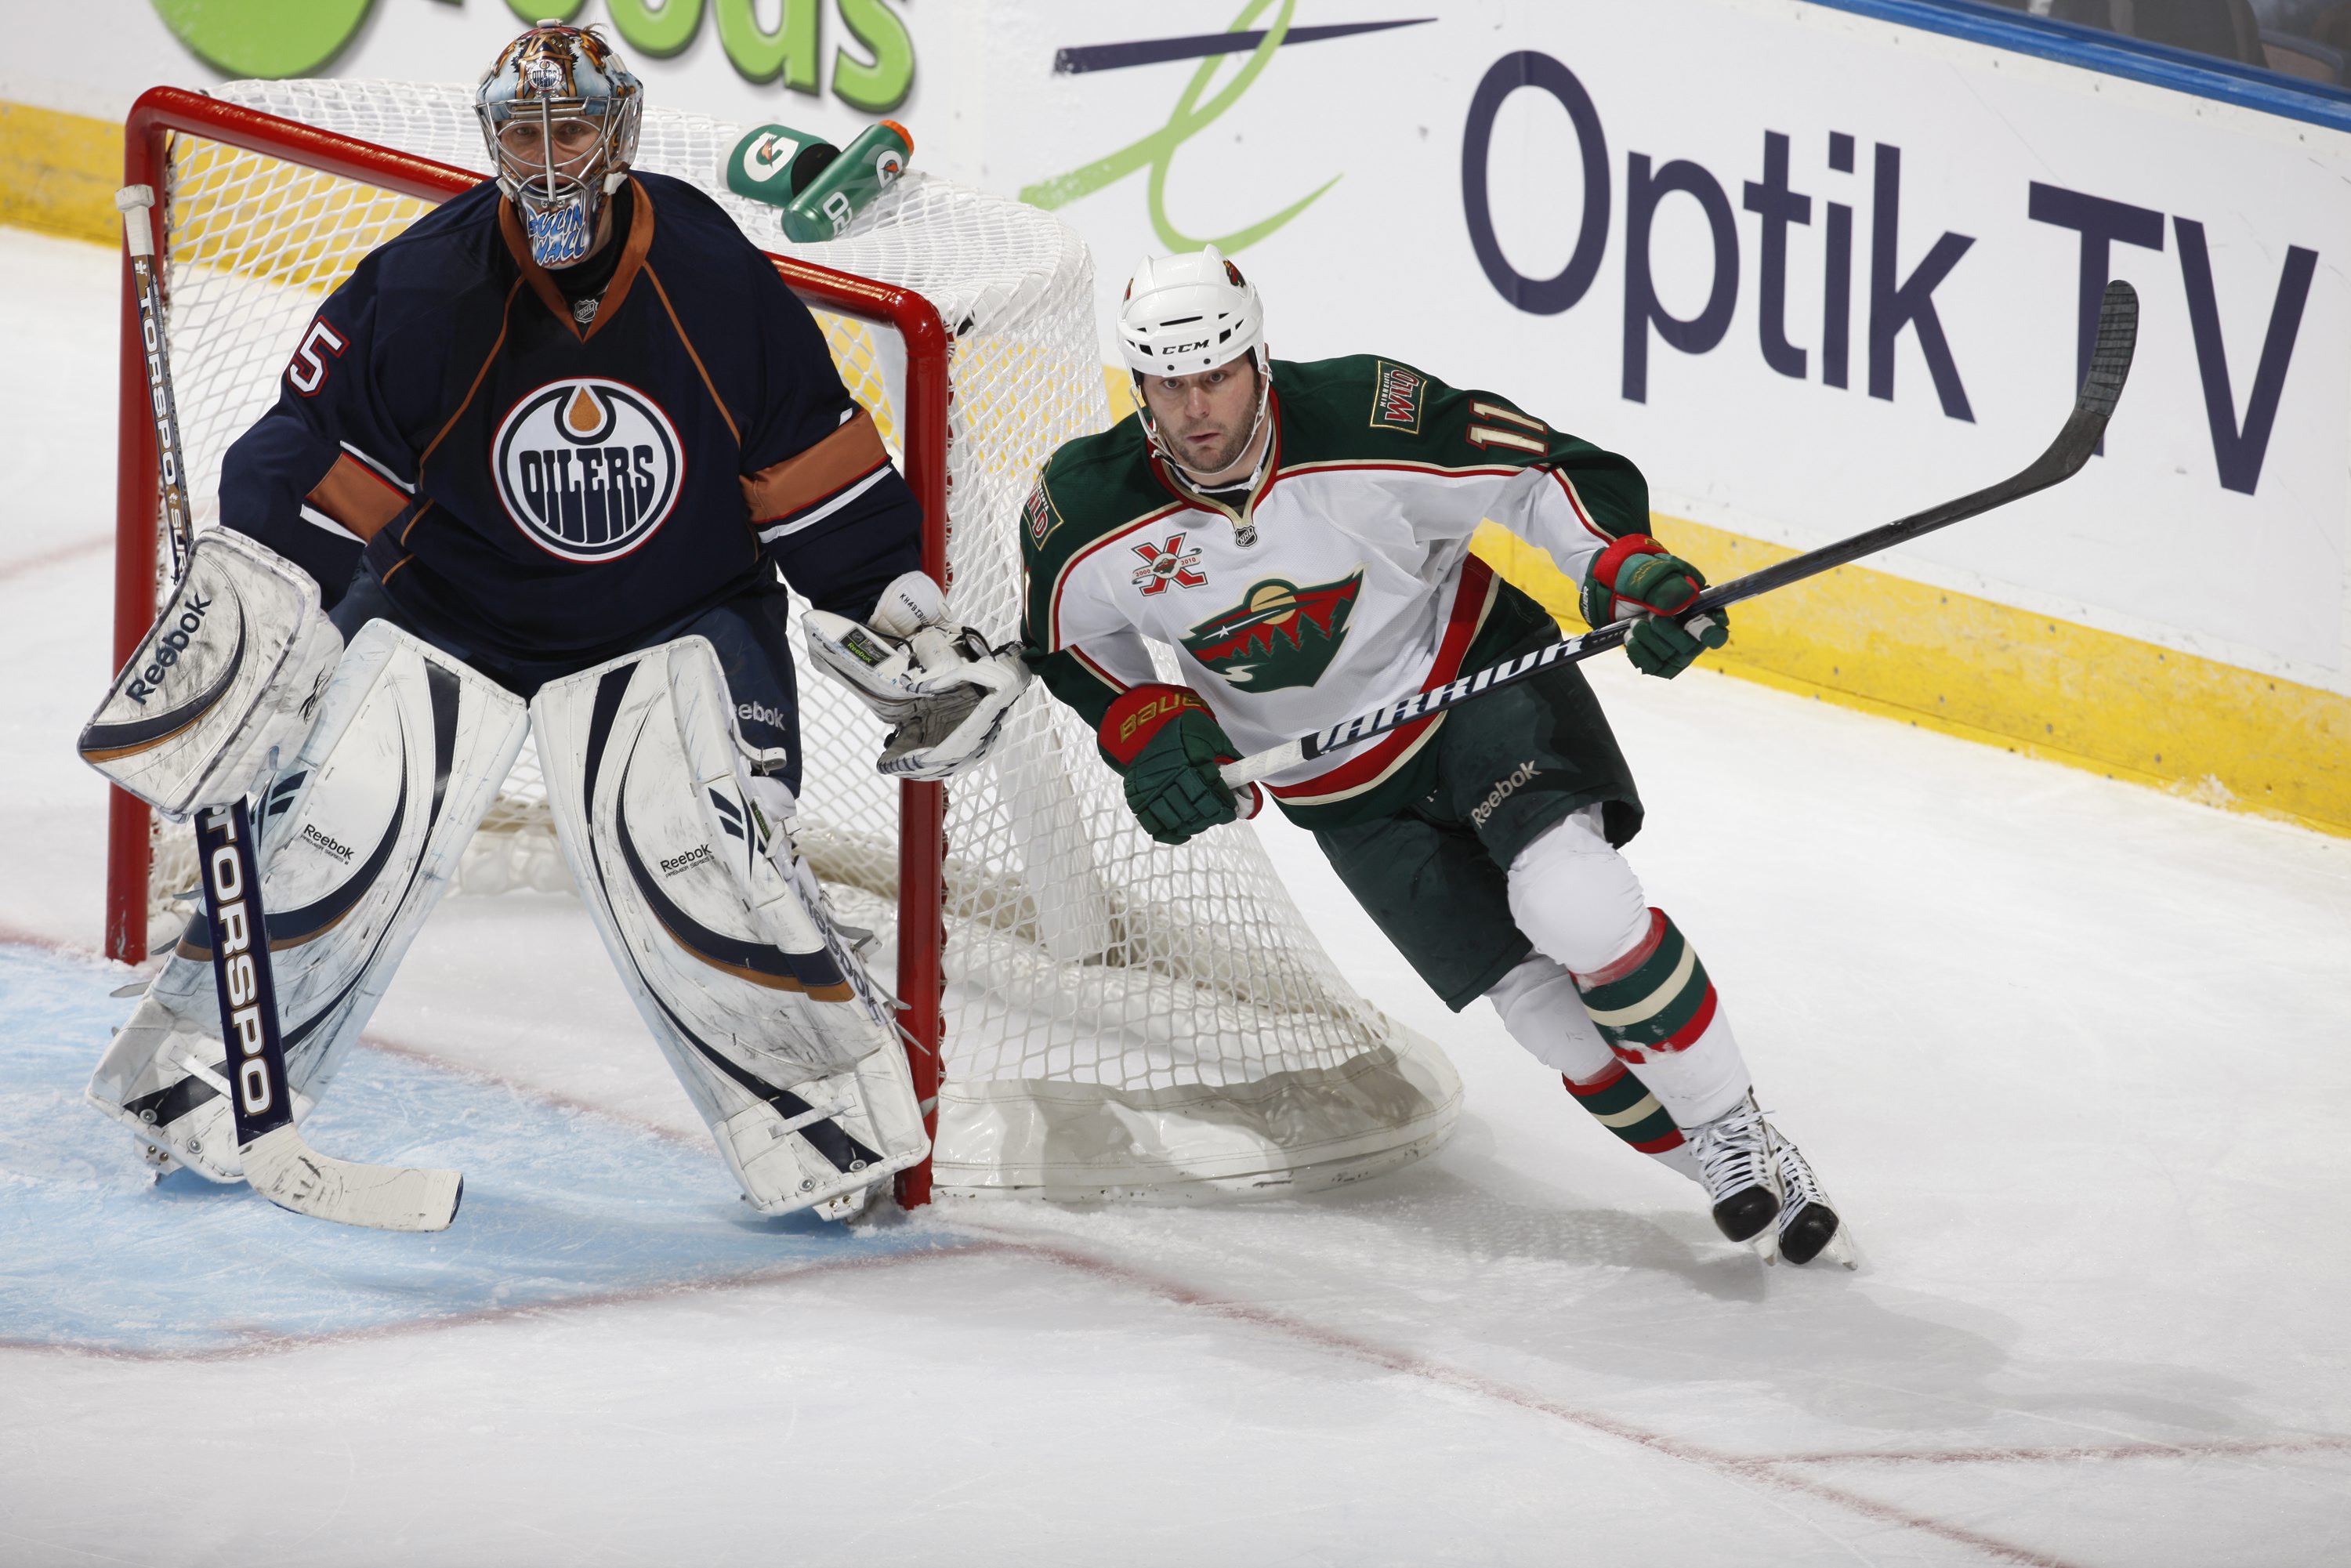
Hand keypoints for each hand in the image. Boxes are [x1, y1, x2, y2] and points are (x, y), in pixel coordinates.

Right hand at [1098, 684, 1259, 844]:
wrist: (1148, 725)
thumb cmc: (1186, 731)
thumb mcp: (1212, 736)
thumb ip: (1229, 758)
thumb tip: (1248, 786)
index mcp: (1189, 756)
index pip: (1212, 790)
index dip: (1225, 803)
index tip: (1232, 807)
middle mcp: (1168, 774)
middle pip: (1195, 809)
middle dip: (1213, 815)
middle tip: (1221, 815)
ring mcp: (1150, 787)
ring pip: (1177, 819)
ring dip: (1196, 825)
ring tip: (1205, 820)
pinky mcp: (1137, 797)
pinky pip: (1154, 825)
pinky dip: (1171, 834)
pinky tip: (1186, 833)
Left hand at [1578, 533, 1729, 678]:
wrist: (1620, 590)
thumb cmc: (1646, 579)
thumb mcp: (1657, 573)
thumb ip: (1671, 585)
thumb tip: (1683, 601)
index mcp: (1704, 611)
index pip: (1716, 633)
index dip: (1709, 633)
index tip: (1691, 624)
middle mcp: (1693, 635)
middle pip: (1689, 647)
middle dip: (1666, 631)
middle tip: (1650, 616)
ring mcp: (1676, 651)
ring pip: (1668, 657)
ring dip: (1647, 638)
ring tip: (1636, 622)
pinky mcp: (1658, 662)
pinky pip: (1651, 666)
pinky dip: (1638, 651)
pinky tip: (1631, 636)